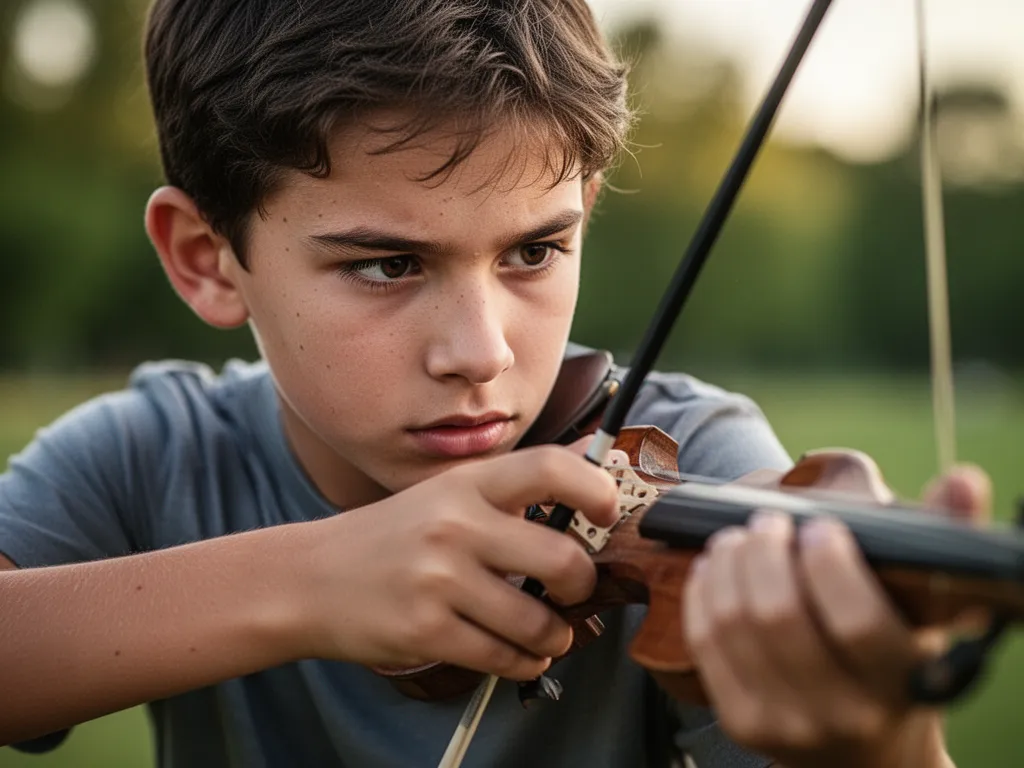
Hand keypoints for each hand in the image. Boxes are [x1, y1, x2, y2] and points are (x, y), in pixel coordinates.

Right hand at [295, 443, 618, 680]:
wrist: (310, 579)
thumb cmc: (391, 536)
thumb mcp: (446, 495)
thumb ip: (513, 488)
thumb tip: (594, 466)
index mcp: (465, 484)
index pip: (550, 467)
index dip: (596, 489)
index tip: (609, 513)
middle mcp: (455, 525)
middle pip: (563, 559)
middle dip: (583, 587)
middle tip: (576, 592)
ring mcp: (439, 579)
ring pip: (538, 622)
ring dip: (556, 637)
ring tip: (548, 633)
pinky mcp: (426, 630)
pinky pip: (503, 658)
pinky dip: (523, 663)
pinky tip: (517, 654)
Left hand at [681, 464, 990, 767]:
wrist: (866, 751)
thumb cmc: (895, 659)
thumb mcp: (930, 609)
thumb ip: (945, 538)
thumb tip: (962, 481)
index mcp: (899, 680)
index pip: (856, 622)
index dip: (829, 565)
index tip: (821, 527)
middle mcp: (845, 713)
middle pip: (779, 615)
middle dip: (765, 551)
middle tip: (769, 523)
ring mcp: (787, 723)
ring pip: (734, 623)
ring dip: (729, 563)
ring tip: (739, 538)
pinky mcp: (743, 723)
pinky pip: (705, 643)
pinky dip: (705, 591)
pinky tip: (714, 568)